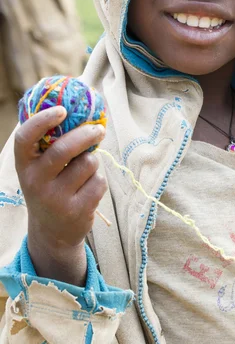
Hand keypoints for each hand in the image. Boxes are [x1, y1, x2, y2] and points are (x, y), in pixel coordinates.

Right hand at [14, 106, 106, 284]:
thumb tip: (84, 115)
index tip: (62, 110)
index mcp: (25, 166)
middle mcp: (36, 182)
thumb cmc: (50, 188)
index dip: (42, 120)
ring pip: (88, 163)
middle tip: (98, 130)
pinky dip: (98, 181)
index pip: (25, 138)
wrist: (52, 233)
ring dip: (93, 162)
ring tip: (84, 173)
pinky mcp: (77, 211)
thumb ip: (53, 146)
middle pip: (64, 149)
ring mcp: (56, 199)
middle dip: (86, 135)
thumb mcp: (41, 170)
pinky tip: (87, 191)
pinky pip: (99, 181)